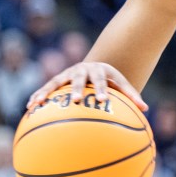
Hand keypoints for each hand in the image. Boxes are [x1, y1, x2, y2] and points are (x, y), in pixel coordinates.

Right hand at [26, 61, 147, 111]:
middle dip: (77, 88)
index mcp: (99, 70)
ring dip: (46, 92)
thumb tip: (146, 109)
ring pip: (56, 82)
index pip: (102, 80)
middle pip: (79, 78)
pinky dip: (38, 96)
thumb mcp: (121, 85)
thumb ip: (132, 95)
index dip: (102, 89)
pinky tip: (29, 108)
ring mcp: (67, 74)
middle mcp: (82, 70)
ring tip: (36, 103)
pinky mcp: (57, 80)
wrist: (95, 67)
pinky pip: (45, 89)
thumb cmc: (110, 81)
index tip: (103, 100)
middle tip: (75, 100)